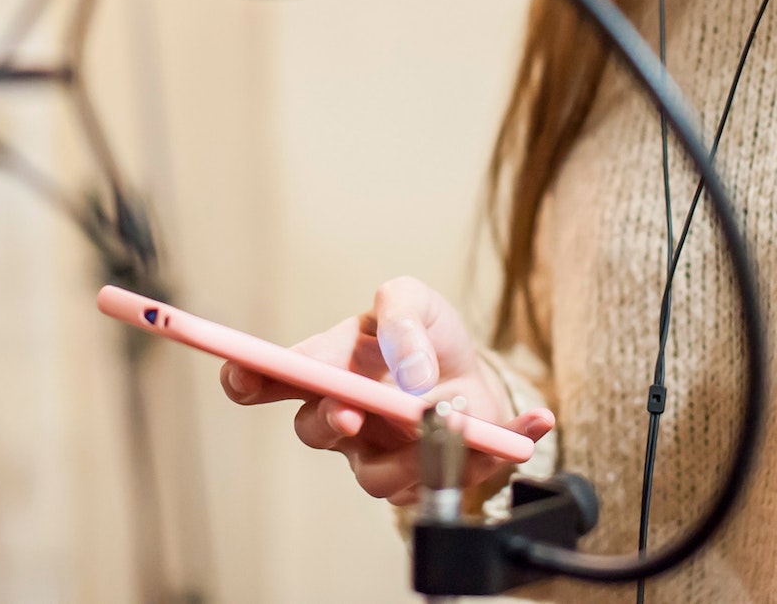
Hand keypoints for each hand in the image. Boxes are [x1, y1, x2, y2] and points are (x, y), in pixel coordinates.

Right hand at [219, 276, 555, 505]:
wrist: (469, 370)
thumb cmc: (425, 335)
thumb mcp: (413, 301)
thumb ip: (402, 317)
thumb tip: (411, 371)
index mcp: (329, 368)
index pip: (271, 379)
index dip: (248, 378)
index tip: (240, 373)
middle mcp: (346, 417)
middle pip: (316, 430)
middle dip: (330, 420)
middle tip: (349, 411)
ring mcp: (384, 453)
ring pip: (375, 475)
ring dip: (408, 451)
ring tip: (444, 421)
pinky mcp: (434, 472)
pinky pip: (463, 474)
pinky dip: (503, 445)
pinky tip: (537, 421)